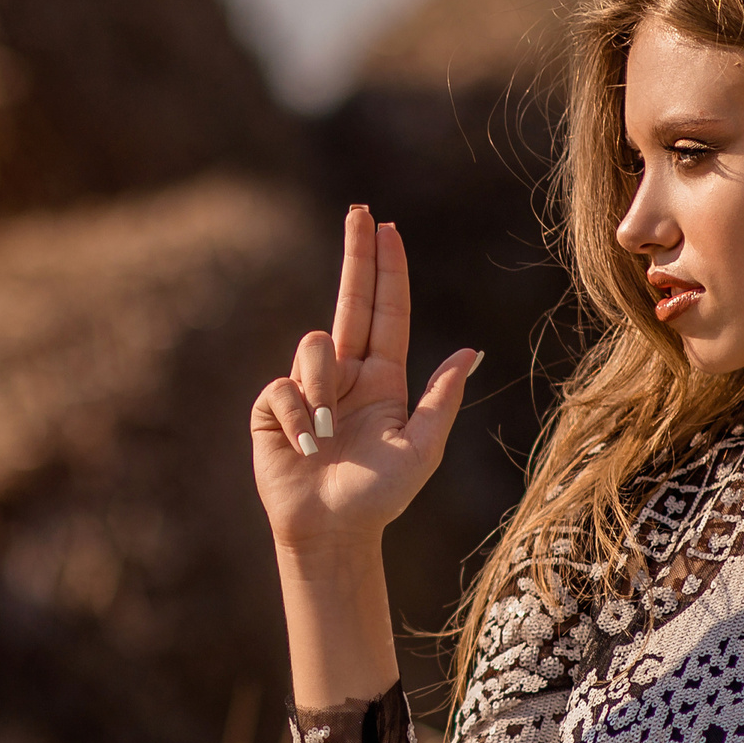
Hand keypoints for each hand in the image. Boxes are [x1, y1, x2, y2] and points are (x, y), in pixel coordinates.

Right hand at [252, 207, 479, 559]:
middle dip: (356, 255)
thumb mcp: (420, 450)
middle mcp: (345, 374)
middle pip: (350, 300)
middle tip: (359, 211)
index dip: (388, 270)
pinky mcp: (274, 406)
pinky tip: (305, 447)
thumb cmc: (378, 497)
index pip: (387, 313)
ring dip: (323, 390)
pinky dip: (300, 418)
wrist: (329, 531)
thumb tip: (468, 353)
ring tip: (326, 436)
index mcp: (383, 379)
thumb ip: (441, 400)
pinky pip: (285, 387)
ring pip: (313, 346)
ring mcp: (307, 387)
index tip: (388, 229)